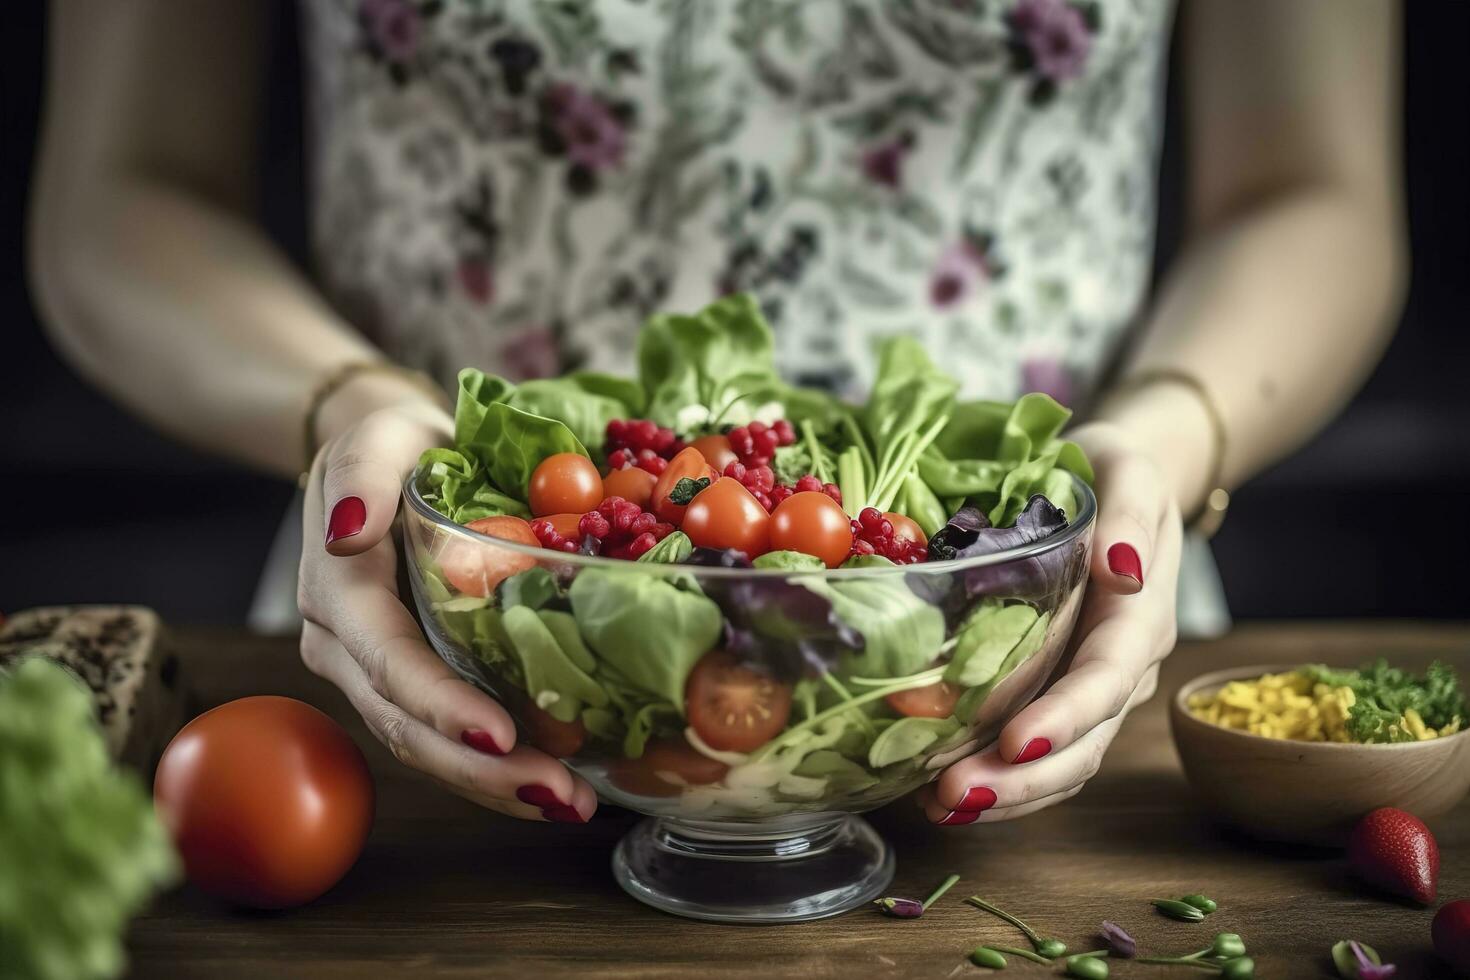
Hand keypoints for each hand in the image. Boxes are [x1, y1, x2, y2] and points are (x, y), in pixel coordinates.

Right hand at [296, 397, 597, 823]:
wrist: (390, 460)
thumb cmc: (397, 445)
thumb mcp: (378, 436)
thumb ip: (361, 475)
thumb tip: (348, 532)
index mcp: (337, 591)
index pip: (386, 659)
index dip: (439, 703)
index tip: (499, 738)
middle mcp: (344, 645)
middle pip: (405, 723)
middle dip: (479, 769)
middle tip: (557, 793)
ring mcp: (372, 671)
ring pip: (422, 745)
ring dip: (493, 786)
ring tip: (567, 803)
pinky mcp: (407, 681)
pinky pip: (441, 737)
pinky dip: (491, 771)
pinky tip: (546, 788)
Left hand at [917, 421, 1181, 824]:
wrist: (1119, 484)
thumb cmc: (1118, 472)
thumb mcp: (1131, 472)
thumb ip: (1131, 518)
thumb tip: (1122, 568)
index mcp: (1139, 618)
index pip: (1106, 679)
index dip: (1065, 717)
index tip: (1016, 742)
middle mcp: (1121, 667)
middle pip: (1083, 742)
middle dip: (1022, 778)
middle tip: (955, 794)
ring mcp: (1091, 688)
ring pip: (1060, 763)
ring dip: (1004, 793)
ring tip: (940, 807)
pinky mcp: (1058, 693)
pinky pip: (1035, 753)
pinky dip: (997, 779)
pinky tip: (943, 795)